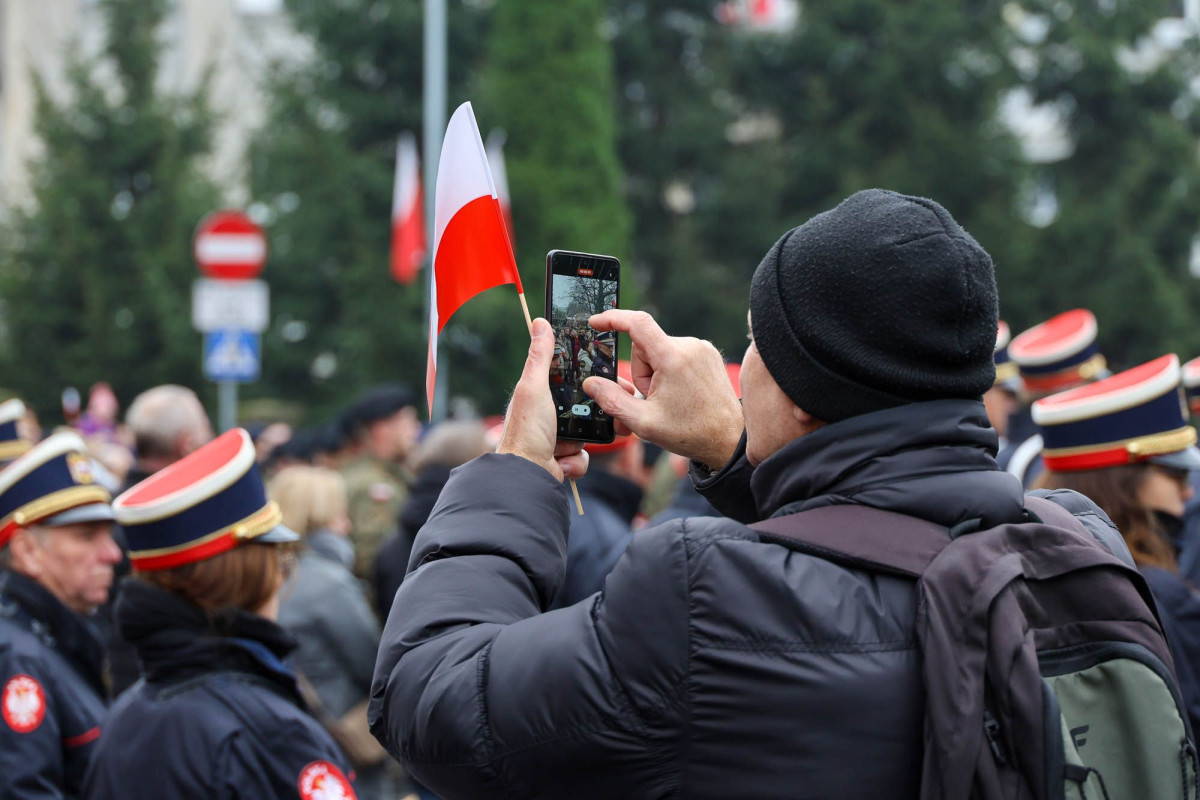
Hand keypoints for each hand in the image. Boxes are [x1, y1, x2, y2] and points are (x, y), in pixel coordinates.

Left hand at [497, 318, 588, 481]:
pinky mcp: (562, 460)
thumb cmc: (526, 430)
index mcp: (539, 396)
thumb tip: (539, 322)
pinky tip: (559, 463)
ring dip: (578, 444)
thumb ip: (540, 357)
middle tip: (593, 415)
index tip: (600, 379)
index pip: (567, 381)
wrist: (526, 474)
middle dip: (587, 416)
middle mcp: (546, 417)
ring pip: (586, 434)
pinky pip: (583, 457)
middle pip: (582, 408)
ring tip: (562, 446)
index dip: (584, 380)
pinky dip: (574, 462)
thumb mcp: (534, 387)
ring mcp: (555, 439)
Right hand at [583, 310, 742, 469]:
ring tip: (670, 400)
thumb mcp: (643, 422)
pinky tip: (680, 394)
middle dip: (641, 373)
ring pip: (659, 352)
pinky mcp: (708, 354)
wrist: (729, 439)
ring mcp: (701, 349)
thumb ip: (612, 401)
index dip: (612, 318)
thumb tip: (591, 384)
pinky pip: (676, 355)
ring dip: (656, 374)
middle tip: (653, 400)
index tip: (596, 322)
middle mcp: (689, 346)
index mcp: (673, 358)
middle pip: (645, 347)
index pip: (637, 323)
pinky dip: (670, 372)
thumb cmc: (690, 432)